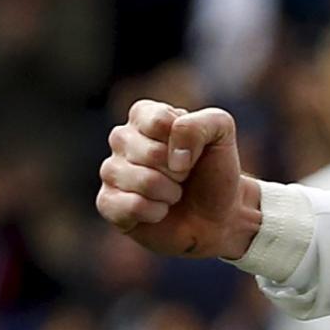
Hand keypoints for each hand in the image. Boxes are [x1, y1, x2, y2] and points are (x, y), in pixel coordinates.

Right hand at [96, 99, 256, 259]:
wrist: (217, 215)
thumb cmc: (215, 169)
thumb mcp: (221, 131)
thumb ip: (199, 125)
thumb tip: (172, 155)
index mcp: (144, 114)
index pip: (157, 121)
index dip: (184, 141)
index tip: (192, 150)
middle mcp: (122, 138)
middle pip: (151, 153)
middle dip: (179, 171)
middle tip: (184, 176)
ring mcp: (111, 171)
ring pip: (143, 182)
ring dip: (170, 193)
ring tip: (173, 193)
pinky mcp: (108, 203)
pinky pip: (130, 207)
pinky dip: (156, 213)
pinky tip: (159, 211)